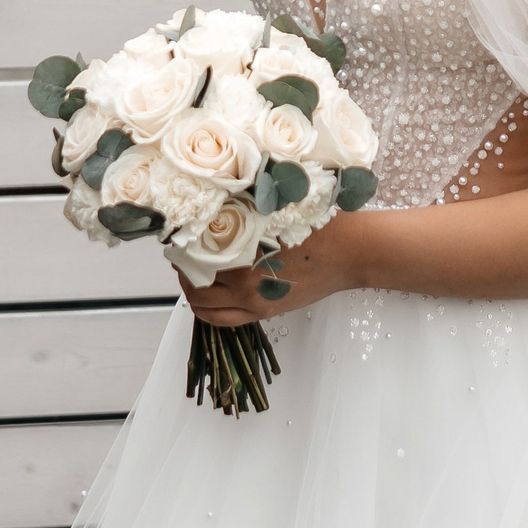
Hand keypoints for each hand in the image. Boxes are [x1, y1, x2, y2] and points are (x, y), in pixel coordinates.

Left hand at [179, 217, 360, 326]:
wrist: (350, 253)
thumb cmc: (318, 226)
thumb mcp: (276, 210)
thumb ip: (244, 213)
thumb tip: (212, 207)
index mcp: (246, 254)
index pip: (196, 255)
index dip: (182, 247)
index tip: (177, 237)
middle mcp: (247, 284)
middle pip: (195, 285)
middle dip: (183, 271)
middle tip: (181, 257)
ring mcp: (256, 303)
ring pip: (206, 308)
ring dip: (193, 293)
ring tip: (191, 277)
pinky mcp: (267, 312)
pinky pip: (225, 321)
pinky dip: (209, 311)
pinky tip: (209, 296)